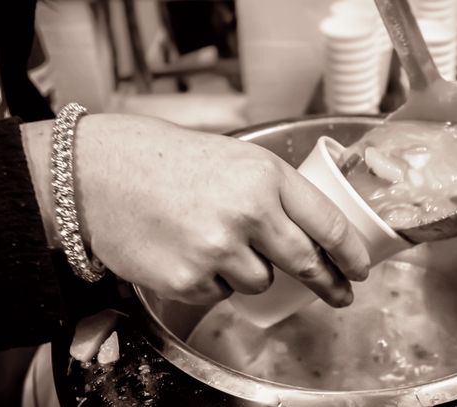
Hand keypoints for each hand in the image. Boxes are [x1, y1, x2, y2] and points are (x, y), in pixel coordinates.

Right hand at [22, 114, 369, 306]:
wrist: (97, 174)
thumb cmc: (160, 160)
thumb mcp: (231, 157)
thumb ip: (272, 192)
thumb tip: (310, 231)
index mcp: (264, 176)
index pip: (329, 222)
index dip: (351, 252)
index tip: (360, 267)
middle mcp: (248, 213)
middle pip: (306, 263)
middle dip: (327, 283)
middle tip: (337, 293)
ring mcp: (218, 250)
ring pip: (259, 282)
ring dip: (247, 271)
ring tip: (209, 240)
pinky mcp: (189, 279)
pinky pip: (218, 293)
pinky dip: (208, 280)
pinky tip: (184, 251)